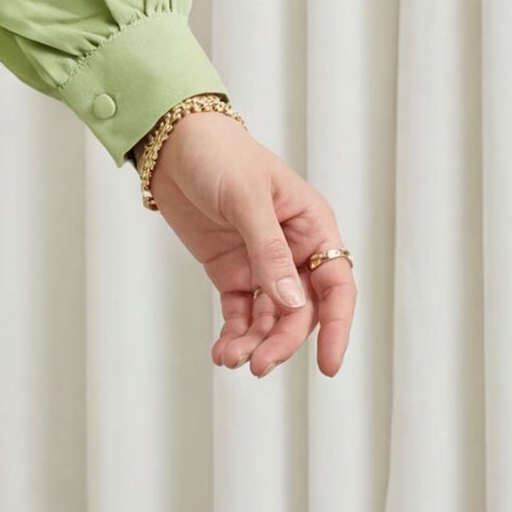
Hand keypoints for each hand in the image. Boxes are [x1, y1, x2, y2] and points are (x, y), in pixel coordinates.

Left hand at [146, 117, 356, 379]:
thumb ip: (268, 251)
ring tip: (231, 358)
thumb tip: (291, 302)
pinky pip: (240, 313)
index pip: (336, 285)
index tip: (328, 365)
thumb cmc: (220, 156)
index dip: (337, 326)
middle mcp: (293, 250)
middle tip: (258, 364)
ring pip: (270, 318)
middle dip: (283, 341)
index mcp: (312, 227)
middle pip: (301, 310)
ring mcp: (261, 264)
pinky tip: (222, 351)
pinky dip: (234, 334)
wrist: (173, 146)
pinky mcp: (231, 272)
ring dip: (256, 343)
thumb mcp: (247, 199)